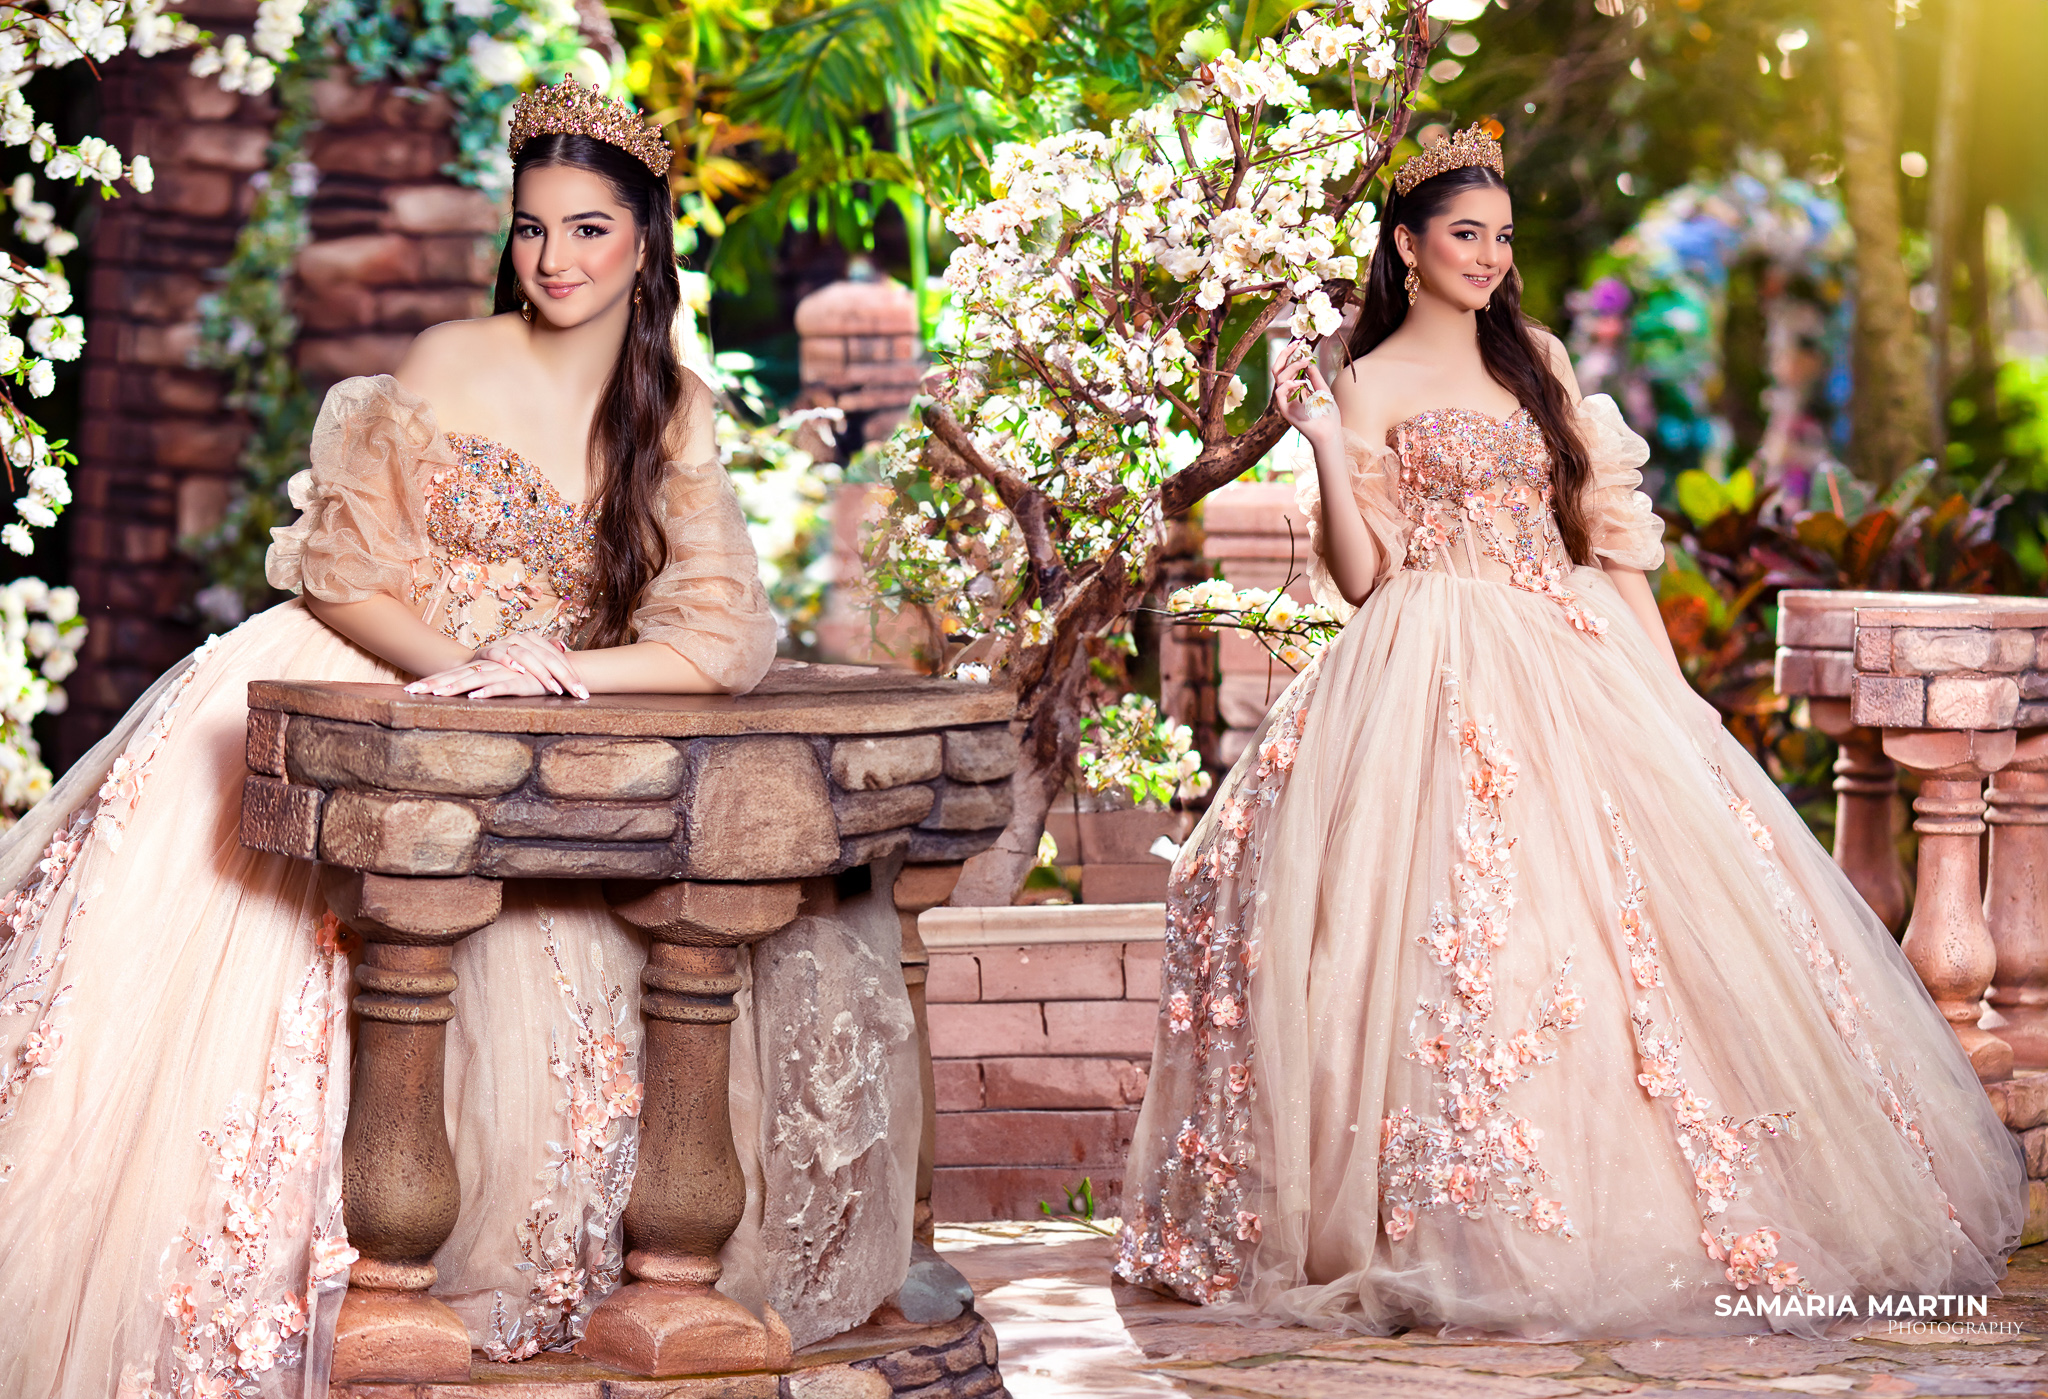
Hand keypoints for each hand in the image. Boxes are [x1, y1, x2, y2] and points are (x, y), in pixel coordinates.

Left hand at [404, 656, 550, 698]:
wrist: (565, 672)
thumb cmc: (535, 678)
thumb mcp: (508, 680)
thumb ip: (491, 683)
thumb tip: (469, 692)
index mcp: (485, 668)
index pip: (454, 674)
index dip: (433, 680)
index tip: (410, 689)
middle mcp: (491, 668)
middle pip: (457, 676)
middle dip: (433, 683)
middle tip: (410, 691)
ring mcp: (506, 674)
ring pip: (475, 680)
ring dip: (455, 687)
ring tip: (436, 693)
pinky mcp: (522, 683)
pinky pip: (502, 686)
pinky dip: (488, 691)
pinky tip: (473, 697)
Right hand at [473, 632, 588, 698]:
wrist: (475, 663)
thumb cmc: (508, 665)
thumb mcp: (529, 659)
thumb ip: (547, 652)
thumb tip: (564, 646)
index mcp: (533, 640)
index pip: (557, 656)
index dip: (571, 673)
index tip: (583, 692)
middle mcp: (520, 639)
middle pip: (546, 656)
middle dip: (563, 676)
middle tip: (576, 693)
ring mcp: (504, 643)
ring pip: (526, 655)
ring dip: (541, 672)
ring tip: (554, 688)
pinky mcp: (487, 651)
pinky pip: (498, 654)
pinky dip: (508, 661)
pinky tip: (519, 670)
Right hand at [1274, 341, 1340, 451]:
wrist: (1329, 432)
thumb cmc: (1328, 413)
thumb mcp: (1323, 389)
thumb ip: (1314, 376)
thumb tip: (1307, 361)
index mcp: (1296, 387)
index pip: (1287, 367)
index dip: (1291, 354)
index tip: (1301, 343)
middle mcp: (1288, 393)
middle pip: (1278, 369)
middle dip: (1285, 354)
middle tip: (1296, 344)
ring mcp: (1285, 401)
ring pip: (1279, 377)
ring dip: (1292, 366)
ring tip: (1305, 361)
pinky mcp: (1285, 410)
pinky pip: (1279, 393)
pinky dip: (1289, 384)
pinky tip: (1301, 383)